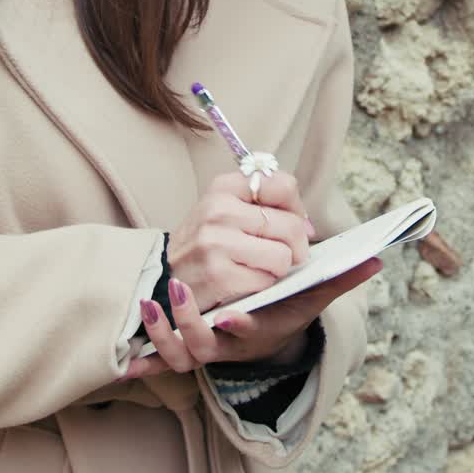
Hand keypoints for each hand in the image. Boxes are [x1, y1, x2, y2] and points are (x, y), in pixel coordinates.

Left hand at [124, 256, 381, 377]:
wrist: (257, 330)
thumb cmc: (283, 306)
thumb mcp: (311, 297)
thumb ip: (338, 279)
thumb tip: (374, 260)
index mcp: (260, 329)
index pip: (250, 330)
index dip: (240, 326)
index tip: (231, 316)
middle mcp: (230, 345)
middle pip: (206, 347)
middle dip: (192, 324)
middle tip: (178, 293)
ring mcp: (205, 349)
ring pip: (181, 354)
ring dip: (165, 332)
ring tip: (158, 300)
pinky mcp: (184, 348)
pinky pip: (163, 361)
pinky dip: (147, 359)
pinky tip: (128, 357)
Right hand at [167, 169, 313, 312]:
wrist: (163, 277)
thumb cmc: (207, 243)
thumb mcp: (227, 210)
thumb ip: (268, 207)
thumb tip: (310, 228)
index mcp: (225, 186)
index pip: (285, 185)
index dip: (297, 209)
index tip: (289, 223)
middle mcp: (218, 209)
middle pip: (291, 226)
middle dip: (295, 247)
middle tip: (281, 256)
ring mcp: (216, 242)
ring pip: (283, 257)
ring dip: (276, 270)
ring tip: (255, 268)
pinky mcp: (218, 275)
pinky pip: (266, 282)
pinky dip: (261, 287)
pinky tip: (242, 283)